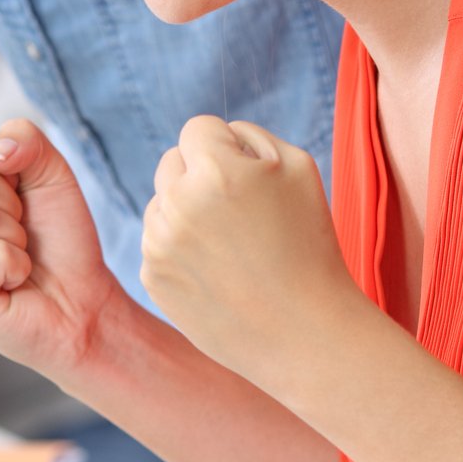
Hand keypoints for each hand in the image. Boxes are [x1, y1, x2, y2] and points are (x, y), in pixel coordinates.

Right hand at [0, 120, 122, 379]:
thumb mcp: (50, 170)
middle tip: (18, 234)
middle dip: (14, 207)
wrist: (79, 299)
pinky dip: (17, 268)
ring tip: (13, 258)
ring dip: (16, 240)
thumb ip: (25, 137)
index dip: (13, 168)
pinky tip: (10, 283)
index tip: (19, 199)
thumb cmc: (57, 237)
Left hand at [142, 117, 357, 382]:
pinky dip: (180, 250)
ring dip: (186, 211)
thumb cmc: (309, 245)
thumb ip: (250, 136)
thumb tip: (216, 136)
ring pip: (161, 203)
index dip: (226, 147)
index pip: (198, 128)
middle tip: (240, 210)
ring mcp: (159, 243)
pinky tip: (218, 272)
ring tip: (232, 246)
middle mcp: (177, 203)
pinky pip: (158, 242)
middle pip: (171, 161)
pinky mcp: (153, 277)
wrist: (304, 333)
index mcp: (215, 171)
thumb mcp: (298, 169)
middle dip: (199, 174)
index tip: (248, 176)